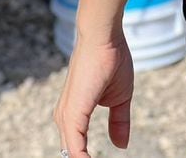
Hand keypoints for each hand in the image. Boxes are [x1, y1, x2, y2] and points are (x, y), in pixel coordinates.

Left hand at [53, 26, 133, 155]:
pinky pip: (75, 150)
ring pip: (71, 155)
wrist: (104, 38)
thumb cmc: (110, 61)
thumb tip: (120, 145)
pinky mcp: (71, 115)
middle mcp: (65, 118)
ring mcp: (66, 117)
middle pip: (71, 155)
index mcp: (73, 114)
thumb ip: (118, 122)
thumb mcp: (119, 99)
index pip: (76, 149)